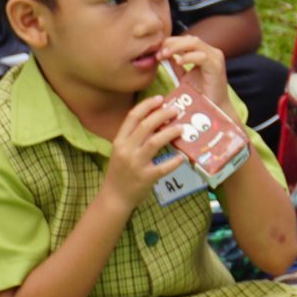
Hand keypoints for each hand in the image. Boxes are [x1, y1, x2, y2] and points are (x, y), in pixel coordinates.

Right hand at [101, 96, 189, 212]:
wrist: (114, 197)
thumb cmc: (120, 172)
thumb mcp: (121, 152)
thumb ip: (134, 138)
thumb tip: (157, 121)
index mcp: (119, 141)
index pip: (132, 117)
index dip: (147, 105)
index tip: (160, 98)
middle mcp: (126, 150)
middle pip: (146, 126)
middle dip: (163, 115)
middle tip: (176, 111)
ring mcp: (135, 164)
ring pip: (155, 142)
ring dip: (171, 132)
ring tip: (182, 128)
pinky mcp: (146, 177)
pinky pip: (164, 166)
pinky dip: (175, 160)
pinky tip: (182, 157)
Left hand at [157, 34, 227, 106]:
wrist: (212, 109)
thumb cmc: (200, 95)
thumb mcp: (184, 77)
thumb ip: (176, 65)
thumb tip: (163, 54)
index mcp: (205, 53)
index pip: (186, 40)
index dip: (170, 43)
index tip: (156, 52)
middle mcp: (212, 52)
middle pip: (189, 38)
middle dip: (171, 43)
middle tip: (158, 53)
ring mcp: (215, 58)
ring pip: (194, 43)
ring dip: (176, 47)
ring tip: (164, 55)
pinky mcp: (216, 67)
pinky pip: (201, 56)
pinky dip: (188, 57)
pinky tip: (178, 62)